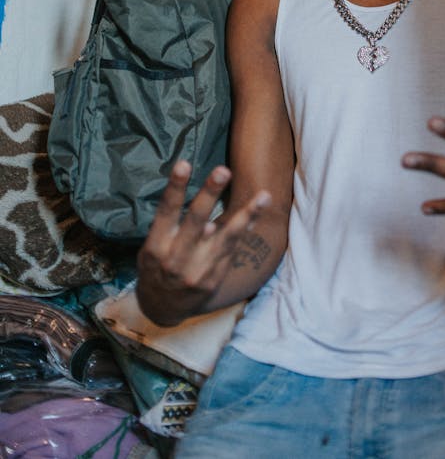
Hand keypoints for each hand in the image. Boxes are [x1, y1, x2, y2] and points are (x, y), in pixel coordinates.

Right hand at [136, 160, 270, 324]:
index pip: (166, 211)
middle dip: (210, 194)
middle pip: (196, 221)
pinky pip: (233, 249)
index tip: (184, 164)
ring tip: (264, 196)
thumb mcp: (151, 250)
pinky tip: (257, 212)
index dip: (175, 188)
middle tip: (223, 170)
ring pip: (226, 238)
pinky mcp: (214, 279)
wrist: (161, 308)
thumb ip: (171, 231)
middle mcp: (177, 258)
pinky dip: (246, 228)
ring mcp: (198, 270)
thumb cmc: (156, 267)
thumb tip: (205, 220)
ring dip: (247, 214)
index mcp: (156, 246)